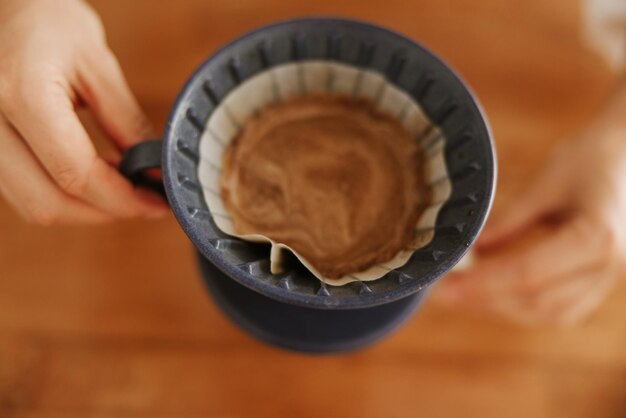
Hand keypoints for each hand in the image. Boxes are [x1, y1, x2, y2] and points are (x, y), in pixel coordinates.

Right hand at [0, 0, 166, 224]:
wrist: (2, 5)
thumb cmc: (48, 19)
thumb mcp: (98, 65)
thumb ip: (126, 123)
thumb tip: (154, 172)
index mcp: (22, 94)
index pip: (75, 173)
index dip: (122, 199)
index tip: (155, 202)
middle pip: (47, 203)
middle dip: (103, 213)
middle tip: (142, 201)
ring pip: (31, 204)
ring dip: (82, 208)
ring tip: (119, 186)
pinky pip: (20, 191)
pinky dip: (60, 195)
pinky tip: (89, 176)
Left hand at [436, 109, 625, 324]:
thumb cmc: (590, 158)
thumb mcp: (545, 183)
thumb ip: (508, 221)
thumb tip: (468, 250)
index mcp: (595, 237)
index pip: (527, 273)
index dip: (482, 283)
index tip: (444, 287)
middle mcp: (608, 266)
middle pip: (538, 301)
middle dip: (486, 301)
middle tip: (444, 292)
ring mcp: (610, 277)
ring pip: (551, 312)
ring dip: (504, 308)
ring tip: (463, 293)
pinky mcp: (603, 280)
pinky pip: (563, 307)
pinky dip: (525, 305)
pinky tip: (493, 292)